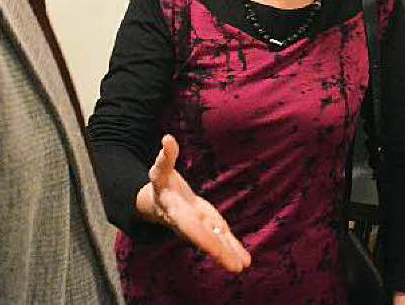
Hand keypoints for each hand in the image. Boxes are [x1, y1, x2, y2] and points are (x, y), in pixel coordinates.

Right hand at [135, 134, 251, 272]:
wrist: (159, 200)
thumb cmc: (160, 183)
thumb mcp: (160, 169)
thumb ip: (165, 157)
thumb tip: (167, 138)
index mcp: (174, 210)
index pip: (188, 225)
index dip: (200, 236)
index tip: (212, 247)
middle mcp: (187, 223)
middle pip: (203, 239)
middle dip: (217, 251)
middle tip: (235, 266)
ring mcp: (198, 226)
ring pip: (213, 242)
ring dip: (228, 254)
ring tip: (243, 266)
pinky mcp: (208, 225)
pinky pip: (220, 238)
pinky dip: (231, 248)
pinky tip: (244, 259)